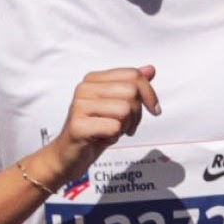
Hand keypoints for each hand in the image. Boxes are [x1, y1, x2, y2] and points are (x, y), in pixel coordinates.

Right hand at [40, 65, 158, 180]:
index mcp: (94, 79)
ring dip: (126, 125)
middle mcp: (84, 89)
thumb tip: (150, 69)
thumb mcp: (118, 105)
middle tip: (128, 125)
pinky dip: (115, 136)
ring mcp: (79, 106)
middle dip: (137, 113)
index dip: (149, 93)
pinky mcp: (78, 126)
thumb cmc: (96, 129)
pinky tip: (103, 138)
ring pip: (124, 109)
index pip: (133, 75)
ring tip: (113, 131)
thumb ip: (133, 86)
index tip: (153, 109)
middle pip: (131, 91)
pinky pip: (114, 127)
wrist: (70, 154)